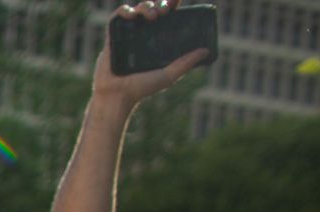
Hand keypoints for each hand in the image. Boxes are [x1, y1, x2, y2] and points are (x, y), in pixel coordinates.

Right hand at [94, 1, 211, 104]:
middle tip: (165, 11)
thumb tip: (206, 51)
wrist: (117, 95)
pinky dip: (125, 10)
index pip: (167, 17)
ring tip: (153, 15)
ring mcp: (128, 34)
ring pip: (138, 8)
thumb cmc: (141, 88)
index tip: (177, 0)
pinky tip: (132, 14)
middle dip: (160, 3)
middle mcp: (143, 35)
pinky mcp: (113, 35)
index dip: (172, 4)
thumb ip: (186, 63)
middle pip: (153, 8)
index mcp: (157, 41)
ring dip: (146, 5)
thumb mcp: (168, 75)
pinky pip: (118, 15)